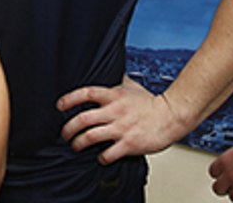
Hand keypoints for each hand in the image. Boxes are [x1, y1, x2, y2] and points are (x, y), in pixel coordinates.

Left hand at [57, 76, 184, 163]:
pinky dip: (101, 158)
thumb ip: (118, 82)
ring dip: (79, 143)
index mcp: (114, 96)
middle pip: (82, 119)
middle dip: (68, 129)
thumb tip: (109, 75)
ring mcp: (121, 128)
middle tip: (64, 134)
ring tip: (76, 146)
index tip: (60, 106)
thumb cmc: (152, 103)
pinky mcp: (129, 144)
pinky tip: (101, 158)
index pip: (86, 93)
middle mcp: (115, 111)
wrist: (172, 116)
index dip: (69, 99)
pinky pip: (108, 153)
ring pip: (90, 137)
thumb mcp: (132, 87)